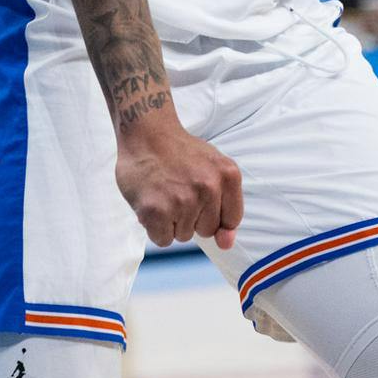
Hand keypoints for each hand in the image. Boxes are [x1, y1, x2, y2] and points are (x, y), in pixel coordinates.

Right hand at [113, 107, 243, 249]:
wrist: (146, 133)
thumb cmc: (179, 153)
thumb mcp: (213, 169)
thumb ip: (226, 207)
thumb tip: (227, 244)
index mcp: (228, 175)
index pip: (231, 220)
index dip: (214, 214)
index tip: (201, 199)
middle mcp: (209, 188)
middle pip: (206, 230)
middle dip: (192, 218)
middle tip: (178, 191)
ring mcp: (182, 201)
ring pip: (183, 236)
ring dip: (172, 221)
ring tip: (164, 193)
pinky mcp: (156, 212)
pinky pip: (163, 240)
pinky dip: (155, 228)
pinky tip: (152, 203)